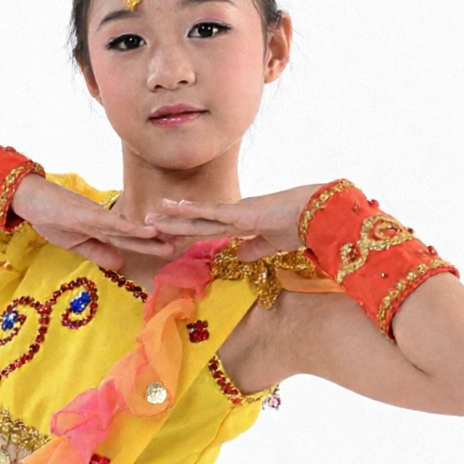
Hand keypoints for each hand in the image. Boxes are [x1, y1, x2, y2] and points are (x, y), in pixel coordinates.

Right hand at [14, 175, 182, 272]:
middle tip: (188, 240)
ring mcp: (97, 217)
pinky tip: (146, 231)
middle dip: (161, 238)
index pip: (133, 239)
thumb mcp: (76, 243)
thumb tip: (121, 266)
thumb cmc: (52, 218)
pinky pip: (111, 223)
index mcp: (105, 229)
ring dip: (151, 233)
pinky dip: (129, 228)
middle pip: (137, 232)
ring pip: (129, 227)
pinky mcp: (86, 215)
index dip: (154, 244)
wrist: (30, 199)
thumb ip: (98, 252)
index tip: (175, 247)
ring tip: (174, 236)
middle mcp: (106, 221)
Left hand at [144, 184, 319, 260]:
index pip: (208, 229)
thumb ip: (254, 249)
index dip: (187, 230)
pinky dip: (194, 210)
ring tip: (151, 214)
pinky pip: (213, 211)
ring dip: (174, 216)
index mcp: (242, 223)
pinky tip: (176, 207)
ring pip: (198, 217)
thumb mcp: (273, 244)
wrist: (315, 214)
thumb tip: (238, 256)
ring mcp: (237, 212)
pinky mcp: (242, 212)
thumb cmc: (300, 227)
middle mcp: (235, 215)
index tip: (167, 232)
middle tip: (148, 220)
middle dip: (172, 223)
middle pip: (197, 222)